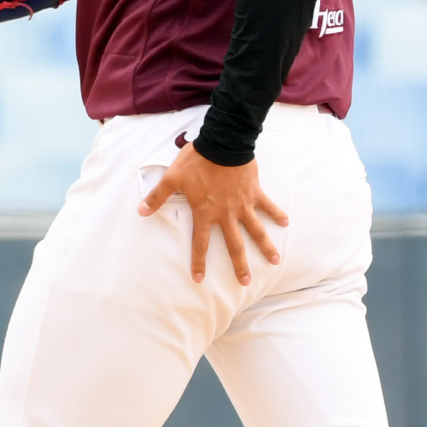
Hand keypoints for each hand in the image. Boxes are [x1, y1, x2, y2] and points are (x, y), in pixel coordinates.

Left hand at [138, 143, 287, 285]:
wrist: (223, 144)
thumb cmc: (197, 161)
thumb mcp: (172, 178)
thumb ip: (157, 196)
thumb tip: (140, 211)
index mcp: (206, 213)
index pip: (200, 243)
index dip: (198, 262)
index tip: (199, 279)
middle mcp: (226, 214)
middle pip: (235, 245)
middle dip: (240, 266)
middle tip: (245, 282)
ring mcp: (243, 205)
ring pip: (256, 231)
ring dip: (266, 246)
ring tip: (275, 261)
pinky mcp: (255, 193)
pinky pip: (268, 206)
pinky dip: (277, 213)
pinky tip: (286, 222)